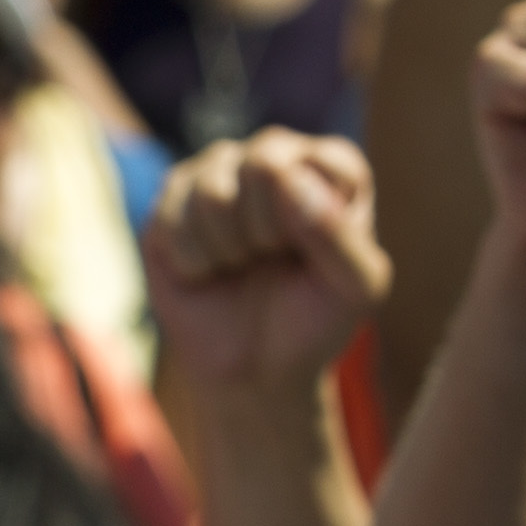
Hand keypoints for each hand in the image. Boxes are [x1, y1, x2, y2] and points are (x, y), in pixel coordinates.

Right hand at [142, 134, 388, 393]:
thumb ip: (341, 234)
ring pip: (213, 193)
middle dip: (267, 231)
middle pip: (262, 164)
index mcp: (326, 168)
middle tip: (271, 260)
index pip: (323, 160)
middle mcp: (270, 157)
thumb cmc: (313, 320)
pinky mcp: (170, 201)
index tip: (317, 255)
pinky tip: (207, 272)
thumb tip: (288, 180)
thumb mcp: (356, 289)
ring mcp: (215, 173)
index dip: (317, 218)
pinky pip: (172, 220)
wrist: (254, 369)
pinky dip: (193, 263)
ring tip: (240, 266)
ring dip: (228, 251)